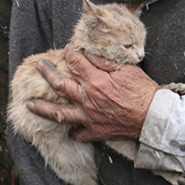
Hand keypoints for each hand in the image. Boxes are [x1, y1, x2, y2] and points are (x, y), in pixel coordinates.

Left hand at [26, 45, 158, 141]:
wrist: (153, 117)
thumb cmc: (144, 91)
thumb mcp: (128, 70)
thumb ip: (106, 62)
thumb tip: (89, 53)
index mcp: (96, 81)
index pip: (75, 62)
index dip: (70, 54)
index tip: (67, 50)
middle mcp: (87, 99)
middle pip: (59, 85)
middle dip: (47, 73)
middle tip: (39, 67)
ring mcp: (88, 117)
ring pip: (59, 113)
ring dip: (42, 108)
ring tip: (31, 104)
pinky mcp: (95, 131)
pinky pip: (78, 134)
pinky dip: (72, 131)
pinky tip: (69, 128)